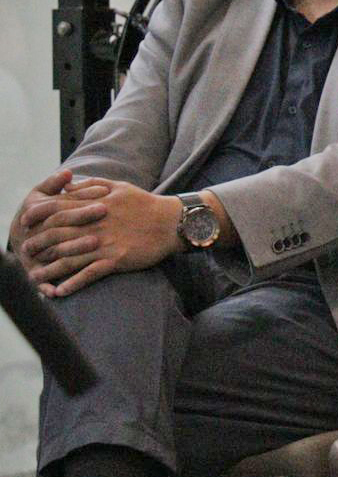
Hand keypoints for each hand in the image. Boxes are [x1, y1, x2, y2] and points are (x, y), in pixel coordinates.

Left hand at [20, 179, 182, 296]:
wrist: (173, 222)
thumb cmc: (145, 203)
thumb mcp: (119, 186)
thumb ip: (91, 185)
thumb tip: (65, 186)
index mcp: (95, 206)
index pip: (58, 209)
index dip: (38, 216)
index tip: (25, 222)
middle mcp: (96, 225)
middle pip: (57, 235)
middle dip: (38, 244)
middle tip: (26, 252)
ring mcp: (105, 243)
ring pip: (69, 258)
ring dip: (49, 270)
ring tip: (35, 277)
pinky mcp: (115, 260)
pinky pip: (89, 274)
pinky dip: (73, 284)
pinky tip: (61, 291)